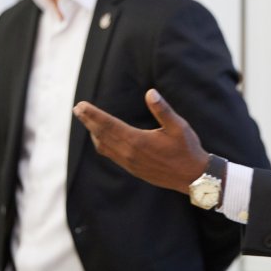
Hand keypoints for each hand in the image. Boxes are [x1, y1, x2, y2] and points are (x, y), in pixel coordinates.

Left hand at [73, 88, 209, 193]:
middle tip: (77, 109)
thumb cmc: (187, 149)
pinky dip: (103, 144)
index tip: (80, 106)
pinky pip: (111, 155)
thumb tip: (150, 93)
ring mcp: (130, 163)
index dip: (93, 115)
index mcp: (138, 141)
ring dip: (94, 133)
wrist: (193, 178)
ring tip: (87, 121)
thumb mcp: (178, 126)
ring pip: (104, 147)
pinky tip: (102, 139)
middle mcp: (130, 154)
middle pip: (102, 135)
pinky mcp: (134, 169)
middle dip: (89, 121)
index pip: (109, 125)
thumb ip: (163, 110)